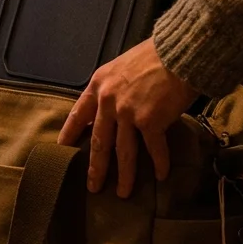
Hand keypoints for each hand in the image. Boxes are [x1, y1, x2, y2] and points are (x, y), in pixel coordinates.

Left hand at [58, 39, 198, 198]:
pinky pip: (153, 148)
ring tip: (123, 193)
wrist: (180, 51)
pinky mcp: (150, 121)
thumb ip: (112, 88)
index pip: (78, 115)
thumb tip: (111, 108)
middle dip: (95, 168)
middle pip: (99, 142)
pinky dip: (159, 163)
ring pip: (123, 152)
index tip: (62, 150)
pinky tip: (160, 176)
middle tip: (93, 187)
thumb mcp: (121, 67)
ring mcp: (128, 113)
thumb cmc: (155, 55)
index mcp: (98, 86)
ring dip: (124, 175)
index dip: (70, 134)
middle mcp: (108, 101)